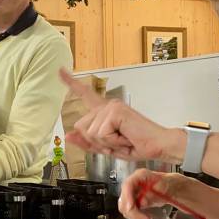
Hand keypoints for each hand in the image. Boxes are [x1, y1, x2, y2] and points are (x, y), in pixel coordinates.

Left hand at [59, 69, 183, 161]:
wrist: (158, 147)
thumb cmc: (137, 145)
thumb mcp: (107, 148)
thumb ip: (87, 142)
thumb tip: (69, 136)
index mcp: (105, 111)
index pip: (85, 94)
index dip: (71, 82)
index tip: (60, 70)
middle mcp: (107, 105)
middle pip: (81, 126)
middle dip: (96, 142)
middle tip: (117, 141)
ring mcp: (111, 106)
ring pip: (90, 132)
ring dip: (106, 143)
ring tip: (122, 139)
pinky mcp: (116, 111)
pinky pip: (101, 133)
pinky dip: (112, 142)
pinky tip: (125, 137)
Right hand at [118, 169, 186, 218]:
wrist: (171, 188)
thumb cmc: (170, 184)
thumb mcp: (168, 185)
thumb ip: (155, 191)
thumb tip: (142, 201)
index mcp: (140, 176)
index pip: (128, 185)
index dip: (127, 197)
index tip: (130, 208)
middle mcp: (133, 183)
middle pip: (124, 198)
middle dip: (133, 212)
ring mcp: (131, 192)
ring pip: (124, 207)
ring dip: (134, 217)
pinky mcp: (132, 201)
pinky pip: (129, 211)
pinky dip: (136, 217)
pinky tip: (145, 218)